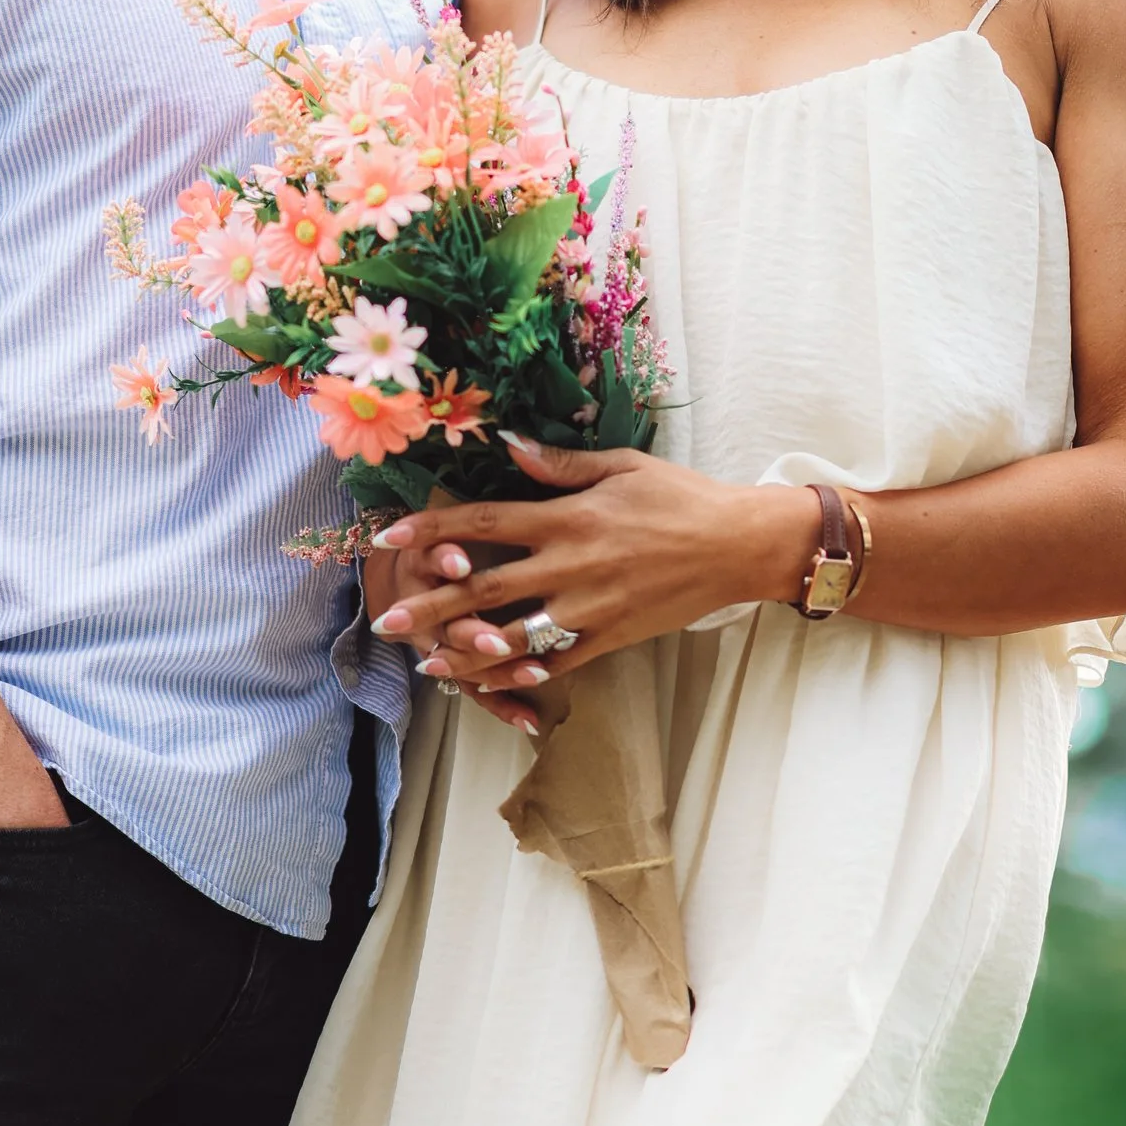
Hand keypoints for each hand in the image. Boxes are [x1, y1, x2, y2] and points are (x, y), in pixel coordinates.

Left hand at [368, 439, 814, 713]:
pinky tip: (487, 682)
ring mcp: (590, 608)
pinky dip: (520, 676)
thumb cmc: (682, 498)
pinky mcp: (611, 638)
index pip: (485, 522)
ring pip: (514, 637)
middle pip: (485, 588)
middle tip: (386, 618)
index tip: (389, 537)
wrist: (739, 546)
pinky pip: (557, 663)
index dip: (432, 529)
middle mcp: (571, 566)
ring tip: (426, 662)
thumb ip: (559, 464)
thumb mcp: (621, 466)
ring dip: (465, 650)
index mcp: (568, 518)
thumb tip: (506, 443)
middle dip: (430, 603)